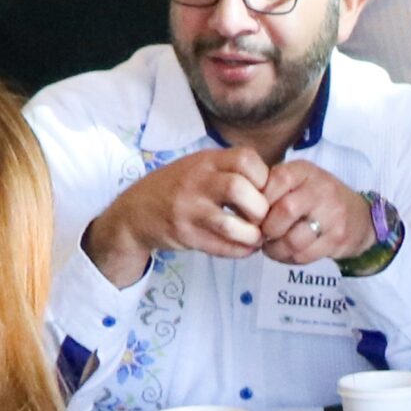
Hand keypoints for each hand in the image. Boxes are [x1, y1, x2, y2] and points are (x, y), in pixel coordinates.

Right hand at [84, 147, 272, 286]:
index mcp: (206, 160)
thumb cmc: (178, 188)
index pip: (246, 159)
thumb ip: (231, 170)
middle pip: (239, 188)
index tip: (264, 192)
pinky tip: (245, 248)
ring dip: (251, 234)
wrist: (136, 211)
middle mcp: (196, 181)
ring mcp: (188, 209)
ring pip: (228, 223)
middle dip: (260, 208)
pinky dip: (239, 250)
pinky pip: (219, 246)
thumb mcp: (200, 167)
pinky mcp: (184, 234)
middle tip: (263, 218)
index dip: (264, 177)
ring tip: (256, 237)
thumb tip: (274, 186)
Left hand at [256, 160, 373, 265]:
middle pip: (285, 211)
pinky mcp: (337, 239)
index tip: (254, 214)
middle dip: (267, 229)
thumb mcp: (298, 182)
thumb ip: (272, 188)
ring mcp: (332, 214)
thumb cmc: (318, 199)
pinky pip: (304, 255)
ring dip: (275, 249)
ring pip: (293, 239)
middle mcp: (321, 189)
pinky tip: (287, 253)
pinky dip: (289, 259)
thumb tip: (239, 206)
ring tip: (272, 247)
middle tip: (262, 235)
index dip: (259, 201)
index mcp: (305, 171)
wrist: (361, 217)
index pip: (276, 181)